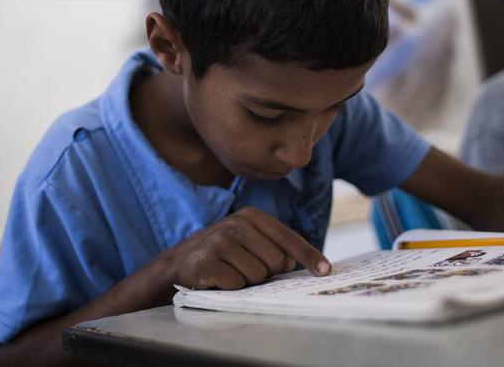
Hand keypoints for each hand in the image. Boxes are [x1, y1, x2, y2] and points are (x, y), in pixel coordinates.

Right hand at [161, 207, 329, 289]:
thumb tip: (298, 263)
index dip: (309, 255)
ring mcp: (220, 241)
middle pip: (276, 261)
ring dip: (248, 281)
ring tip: (231, 272)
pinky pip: (238, 285)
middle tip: (247, 270)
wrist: (177, 263)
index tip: (325, 270)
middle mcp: (236, 224)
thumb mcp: (247, 241)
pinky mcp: (208, 261)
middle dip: (267, 273)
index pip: (288, 237)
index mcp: (251, 216)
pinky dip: (232, 287)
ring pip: (258, 275)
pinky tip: (219, 278)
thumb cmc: (221, 254)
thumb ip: (273, 247)